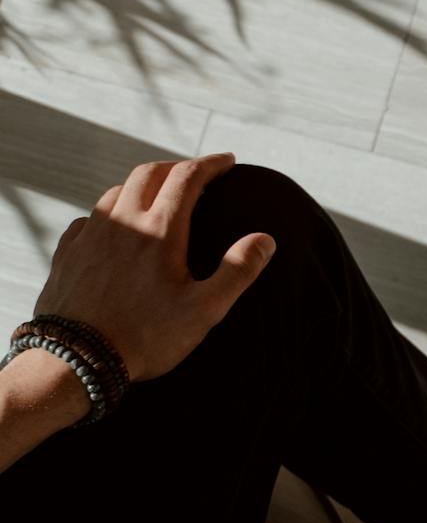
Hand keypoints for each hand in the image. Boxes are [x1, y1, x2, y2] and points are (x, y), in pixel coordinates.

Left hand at [36, 154, 274, 381]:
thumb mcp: (204, 310)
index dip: (211, 163)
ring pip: (116, 191)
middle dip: (177, 167)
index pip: (187, 177)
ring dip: (143, 185)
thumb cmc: (145, 338)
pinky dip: (110, 212)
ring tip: (159, 198)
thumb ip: (238, 271)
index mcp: (160, 231)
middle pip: (148, 173)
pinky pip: (89, 218)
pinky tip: (116, 229)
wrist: (74, 361)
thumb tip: (265, 239)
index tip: (228, 161)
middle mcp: (122, 223)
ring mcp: (89, 237)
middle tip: (198, 174)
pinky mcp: (67, 254)